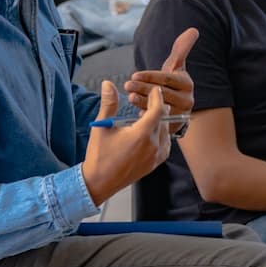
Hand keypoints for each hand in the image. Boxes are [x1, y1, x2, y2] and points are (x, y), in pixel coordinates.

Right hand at [81, 81, 171, 204]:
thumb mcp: (102, 126)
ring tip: (146, 118)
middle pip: (163, 120)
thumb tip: (108, 84)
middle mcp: (153, 146)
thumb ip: (109, 103)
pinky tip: (150, 134)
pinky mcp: (154, 164)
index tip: (155, 90)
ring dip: (159, 123)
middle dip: (157, 108)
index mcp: (142, 135)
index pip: (158, 110)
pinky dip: (161, 136)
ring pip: (166, 132)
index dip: (157, 97)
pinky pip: (165, 146)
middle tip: (148, 101)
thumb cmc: (99, 156)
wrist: (99, 182)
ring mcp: (155, 157)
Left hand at [124, 28, 197, 131]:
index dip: (150, 76)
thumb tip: (193, 30)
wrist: (176, 107)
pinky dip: (145, 115)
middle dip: (143, 88)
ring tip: (129, 96)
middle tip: (128, 85)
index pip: (167, 78)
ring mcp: (180, 115)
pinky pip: (157, 120)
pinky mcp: (172, 126)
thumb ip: (181, 49)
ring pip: (159, 107)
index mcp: (187, 83)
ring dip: (142, 102)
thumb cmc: (172, 83)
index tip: (134, 74)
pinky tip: (134, 111)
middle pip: (162, 93)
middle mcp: (187, 100)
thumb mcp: (175, 66)